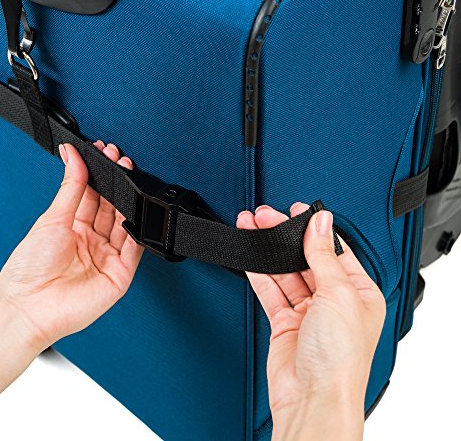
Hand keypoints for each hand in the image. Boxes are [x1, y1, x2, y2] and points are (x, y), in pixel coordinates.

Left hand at [0, 141, 143, 348]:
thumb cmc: (29, 269)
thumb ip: (70, 186)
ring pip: (126, 224)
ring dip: (130, 202)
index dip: (101, 175)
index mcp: (73, 228)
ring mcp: (107, 257)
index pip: (94, 196)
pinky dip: (138, 232)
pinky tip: (136, 213)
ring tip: (130, 180)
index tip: (106, 154)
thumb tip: (72, 155)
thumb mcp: (52, 218)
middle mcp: (92, 241)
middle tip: (121, 161)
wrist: (28, 307)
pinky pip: (135, 249)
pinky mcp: (120, 274)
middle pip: (112, 207)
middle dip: (118, 184)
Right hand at [237, 203, 385, 440]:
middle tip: (265, 216)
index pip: (335, 250)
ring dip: (268, 250)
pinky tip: (250, 255)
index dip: (315, 229)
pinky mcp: (285, 323)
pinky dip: (259, 272)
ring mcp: (308, 312)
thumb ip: (324, 255)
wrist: (313, 399)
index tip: (296, 211)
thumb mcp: (338, 294)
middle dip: (285, 236)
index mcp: (359, 293)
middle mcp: (334, 301)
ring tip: (251, 227)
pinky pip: (270, 290)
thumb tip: (321, 222)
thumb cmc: (340, 358)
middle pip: (306, 258)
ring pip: (285, 272)